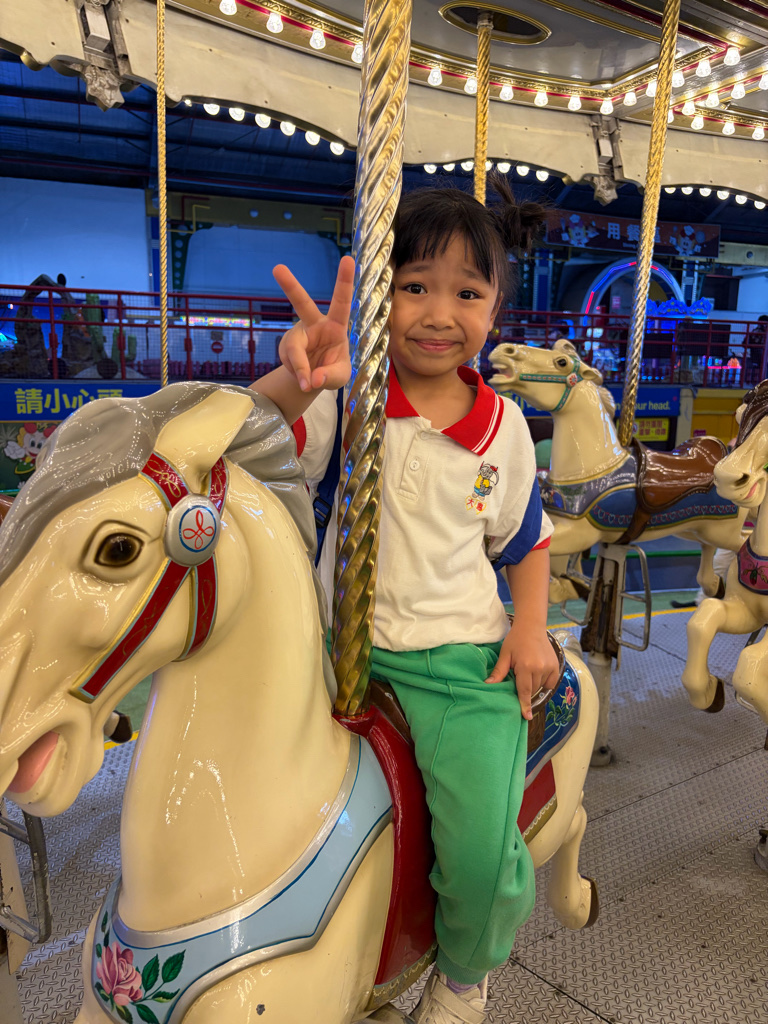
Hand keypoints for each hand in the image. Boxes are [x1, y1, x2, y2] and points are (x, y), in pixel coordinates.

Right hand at [273, 255, 353, 392]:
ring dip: (300, 367)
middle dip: (290, 286)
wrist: (312, 379)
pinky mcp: (286, 347)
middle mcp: (314, 324)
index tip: (347, 258)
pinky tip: (303, 379)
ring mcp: (298, 334)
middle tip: (278, 268)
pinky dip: (298, 375)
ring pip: (294, 348)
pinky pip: (290, 362)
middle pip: (301, 304)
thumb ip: (330, 377)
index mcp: (335, 325)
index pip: (341, 301)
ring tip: (307, 383)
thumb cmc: (332, 371)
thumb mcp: (340, 377)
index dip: (344, 281)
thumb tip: (313, 379)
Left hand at [486, 623, 559, 720]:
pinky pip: (550, 682)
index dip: (524, 705)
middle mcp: (540, 668)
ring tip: (527, 671)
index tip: (527, 717)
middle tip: (519, 677)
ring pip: (540, 686)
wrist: (532, 627)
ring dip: (533, 684)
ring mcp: (549, 667)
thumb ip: (499, 672)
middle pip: (532, 689)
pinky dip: (543, 682)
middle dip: (525, 690)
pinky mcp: (556, 666)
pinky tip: (537, 674)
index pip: (524, 691)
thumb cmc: (515, 640)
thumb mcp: (505, 655)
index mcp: (525, 667)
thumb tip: (488, 685)